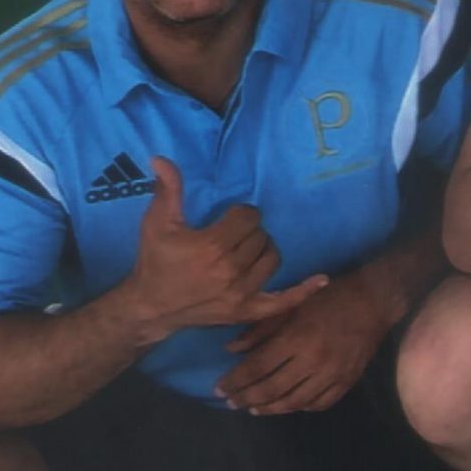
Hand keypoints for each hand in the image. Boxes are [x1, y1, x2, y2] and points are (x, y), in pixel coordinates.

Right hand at [123, 159, 327, 343]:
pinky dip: (302, 292)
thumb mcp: (157, 223)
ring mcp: (240, 294)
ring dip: (264, 250)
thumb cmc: (155, 261)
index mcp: (212, 246)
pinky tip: (320, 280)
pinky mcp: (245, 312)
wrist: (149, 307)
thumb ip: (168, 190)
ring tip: (248, 249)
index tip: (228, 219)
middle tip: (233, 235)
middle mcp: (230, 270)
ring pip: (272, 259)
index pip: (248, 218)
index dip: (240, 214)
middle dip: (249, 231)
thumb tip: (161, 158)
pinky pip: (281, 302)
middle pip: (260, 237)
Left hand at [216, 269, 391, 413]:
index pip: (257, 367)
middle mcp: (312, 361)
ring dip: (269, 408)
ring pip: (293, 401)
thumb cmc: (329, 298)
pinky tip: (289, 404)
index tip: (219, 389)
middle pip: (271, 389)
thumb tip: (230, 349)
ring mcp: (331, 375)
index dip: (235, 381)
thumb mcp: (292, 306)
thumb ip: (261, 328)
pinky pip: (319, 404)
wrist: (375, 300)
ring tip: (254, 408)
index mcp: (296, 338)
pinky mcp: (347, 381)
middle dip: (246, 397)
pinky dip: (300, 407)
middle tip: (231, 402)